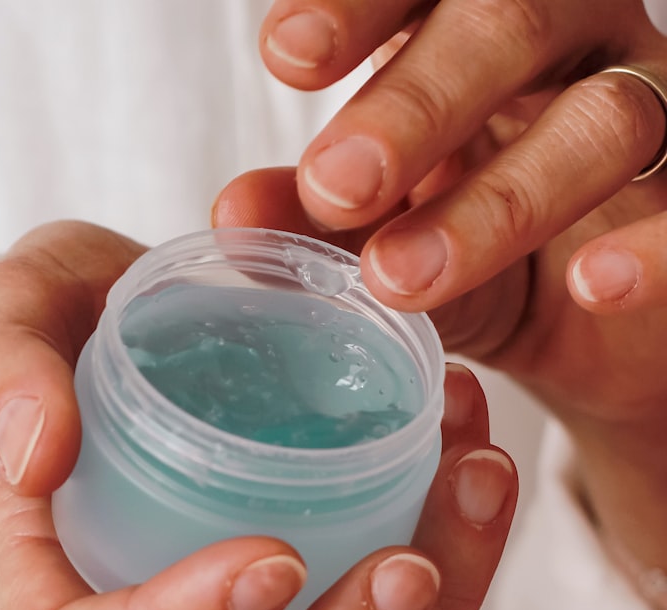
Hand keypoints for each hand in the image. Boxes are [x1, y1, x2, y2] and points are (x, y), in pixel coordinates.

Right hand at [0, 220, 516, 609]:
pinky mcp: (297, 597)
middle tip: (407, 567)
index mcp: (45, 586)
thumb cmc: (37, 333)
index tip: (271, 557)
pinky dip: (452, 562)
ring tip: (471, 479)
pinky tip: (469, 454)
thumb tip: (38, 451)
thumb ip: (1, 375)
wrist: (99, 321)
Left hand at [226, 0, 666, 588]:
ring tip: (400, 274)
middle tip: (333, 185)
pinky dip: (656, 247)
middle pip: (510, 23)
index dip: (359, 4)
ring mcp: (651, 106)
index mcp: (471, 27)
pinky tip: (593, 285)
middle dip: (413, 103)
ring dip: (500, 200)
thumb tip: (233, 214)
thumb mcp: (383, 232)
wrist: (592, 330)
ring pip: (604, 117)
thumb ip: (314, 221)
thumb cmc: (473, 249)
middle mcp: (569, 42)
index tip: (287, 55)